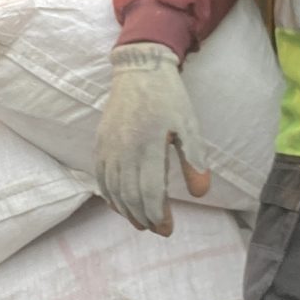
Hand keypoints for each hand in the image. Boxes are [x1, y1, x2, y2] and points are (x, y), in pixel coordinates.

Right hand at [94, 41, 211, 234]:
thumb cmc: (169, 98)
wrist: (139, 69)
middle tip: (158, 230)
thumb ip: (194, 161)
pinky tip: (120, 205)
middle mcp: (123, 149)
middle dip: (144, 218)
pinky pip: (101, 177)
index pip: (148, 192)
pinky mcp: (100, 143)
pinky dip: (109, 196)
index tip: (168, 228)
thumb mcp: (189, 126)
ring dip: (126, 211)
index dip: (158, 215)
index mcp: (147, 145)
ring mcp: (108, 147)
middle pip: (129, 196)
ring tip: (141, 223)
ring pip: (113, 190)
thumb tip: (199, 194)